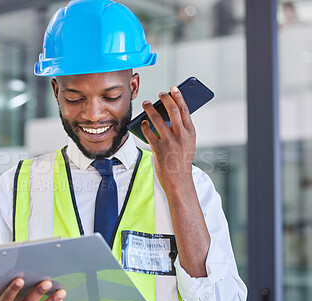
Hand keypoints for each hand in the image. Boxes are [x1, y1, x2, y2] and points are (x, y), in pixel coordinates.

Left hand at [141, 86, 209, 277]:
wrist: (179, 181)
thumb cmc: (182, 161)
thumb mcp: (187, 144)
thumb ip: (180, 129)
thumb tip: (167, 114)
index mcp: (190, 132)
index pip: (185, 109)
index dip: (178, 96)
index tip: (173, 88)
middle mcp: (181, 135)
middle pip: (172, 110)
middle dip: (164, 98)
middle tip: (159, 93)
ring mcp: (170, 142)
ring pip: (157, 119)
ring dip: (150, 109)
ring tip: (146, 104)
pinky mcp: (158, 149)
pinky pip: (148, 132)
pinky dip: (144, 126)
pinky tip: (142, 123)